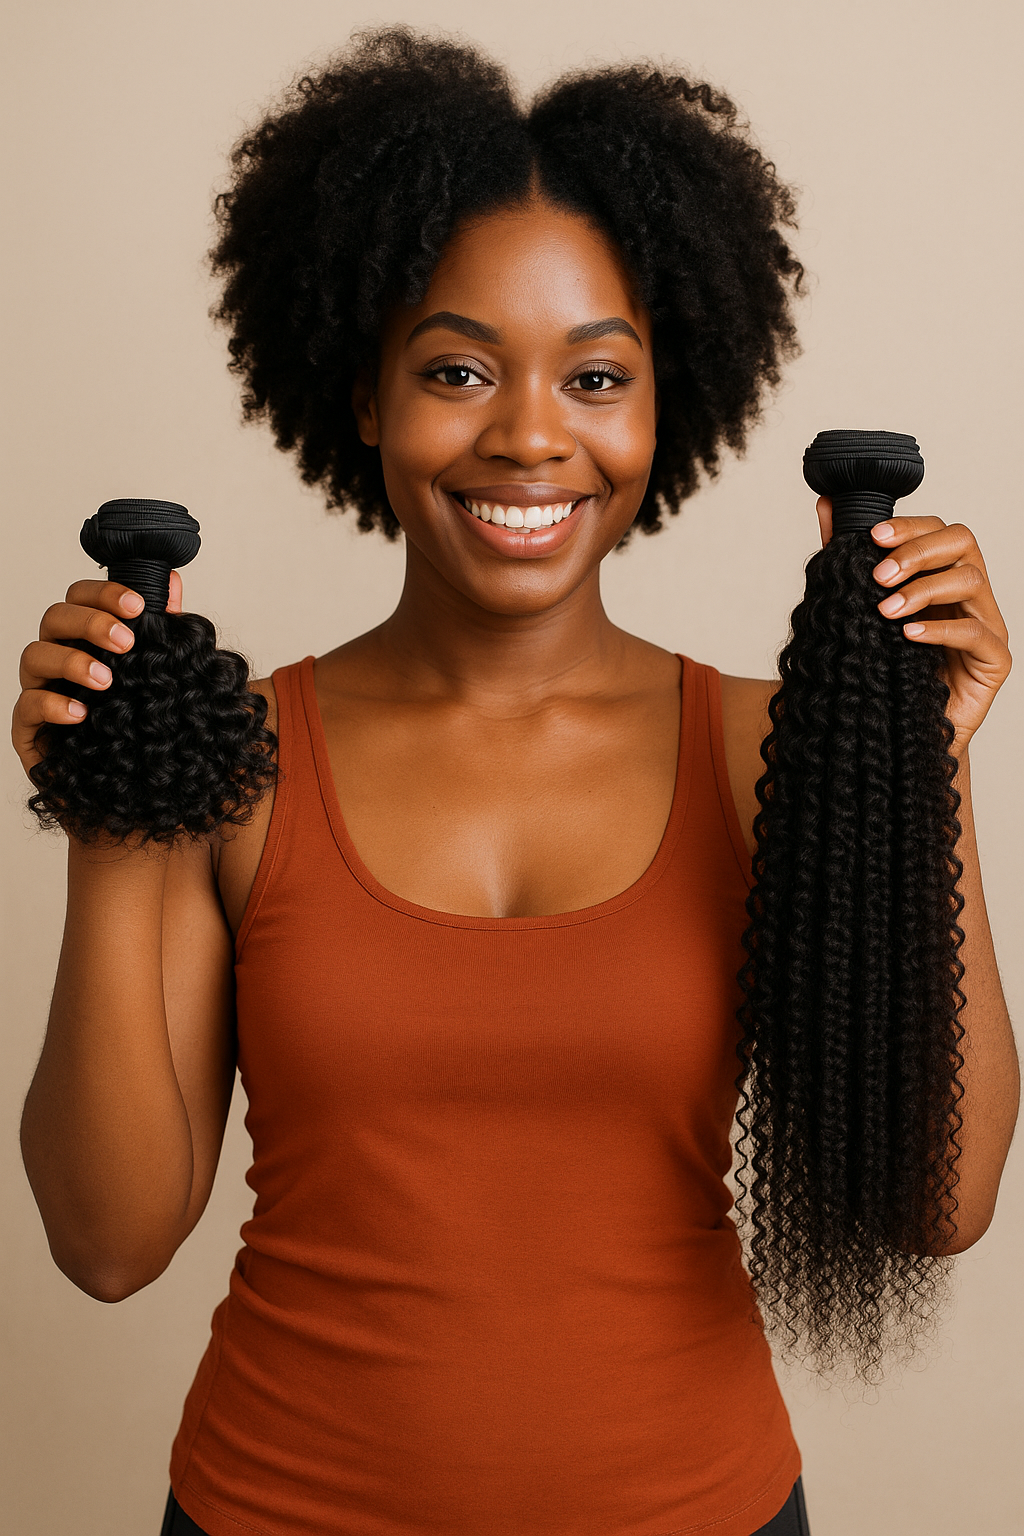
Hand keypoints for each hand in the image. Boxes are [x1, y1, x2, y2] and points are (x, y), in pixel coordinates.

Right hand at [13, 570, 183, 777]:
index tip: (137, 606)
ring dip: (71, 661)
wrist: (134, 787)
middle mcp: (58, 658)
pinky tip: (81, 714)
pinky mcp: (29, 728)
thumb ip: (163, 628)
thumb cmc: (141, 725)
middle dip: (90, 622)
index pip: (81, 598)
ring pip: (33, 655)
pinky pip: (26, 706)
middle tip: (126, 642)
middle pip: (55, 618)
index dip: (104, 594)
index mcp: (86, 638)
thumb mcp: (161, 673)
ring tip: (106, 682)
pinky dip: (52, 705)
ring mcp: (40, 690)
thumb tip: (172, 581)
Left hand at [816, 499, 1010, 756]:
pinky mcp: (995, 661)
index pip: (941, 531)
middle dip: (918, 552)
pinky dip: (940, 629)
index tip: (873, 537)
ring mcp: (988, 626)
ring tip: (885, 611)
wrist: (897, 732)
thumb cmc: (885, 668)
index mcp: (944, 576)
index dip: (910, 528)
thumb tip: (828, 505)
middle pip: (963, 545)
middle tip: (879, 575)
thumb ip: (849, 557)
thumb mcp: (861, 607)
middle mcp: (971, 595)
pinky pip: (976, 633)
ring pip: (971, 582)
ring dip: (923, 590)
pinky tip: (907, 635)